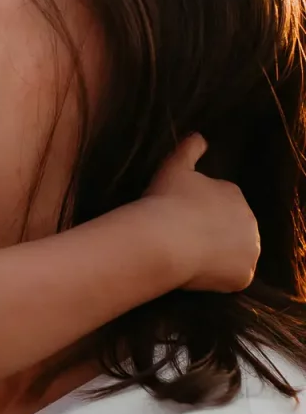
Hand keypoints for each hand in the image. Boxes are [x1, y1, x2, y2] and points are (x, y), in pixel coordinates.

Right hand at [144, 134, 258, 291]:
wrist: (162, 238)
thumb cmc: (165, 201)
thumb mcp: (174, 167)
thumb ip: (189, 149)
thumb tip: (198, 136)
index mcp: (234, 194)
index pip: (219, 205)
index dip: (196, 212)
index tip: (177, 218)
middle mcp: (250, 221)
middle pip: (229, 230)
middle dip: (210, 234)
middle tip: (180, 239)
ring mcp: (249, 250)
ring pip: (232, 254)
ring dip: (216, 256)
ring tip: (187, 257)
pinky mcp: (243, 275)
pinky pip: (231, 278)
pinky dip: (217, 278)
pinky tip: (195, 273)